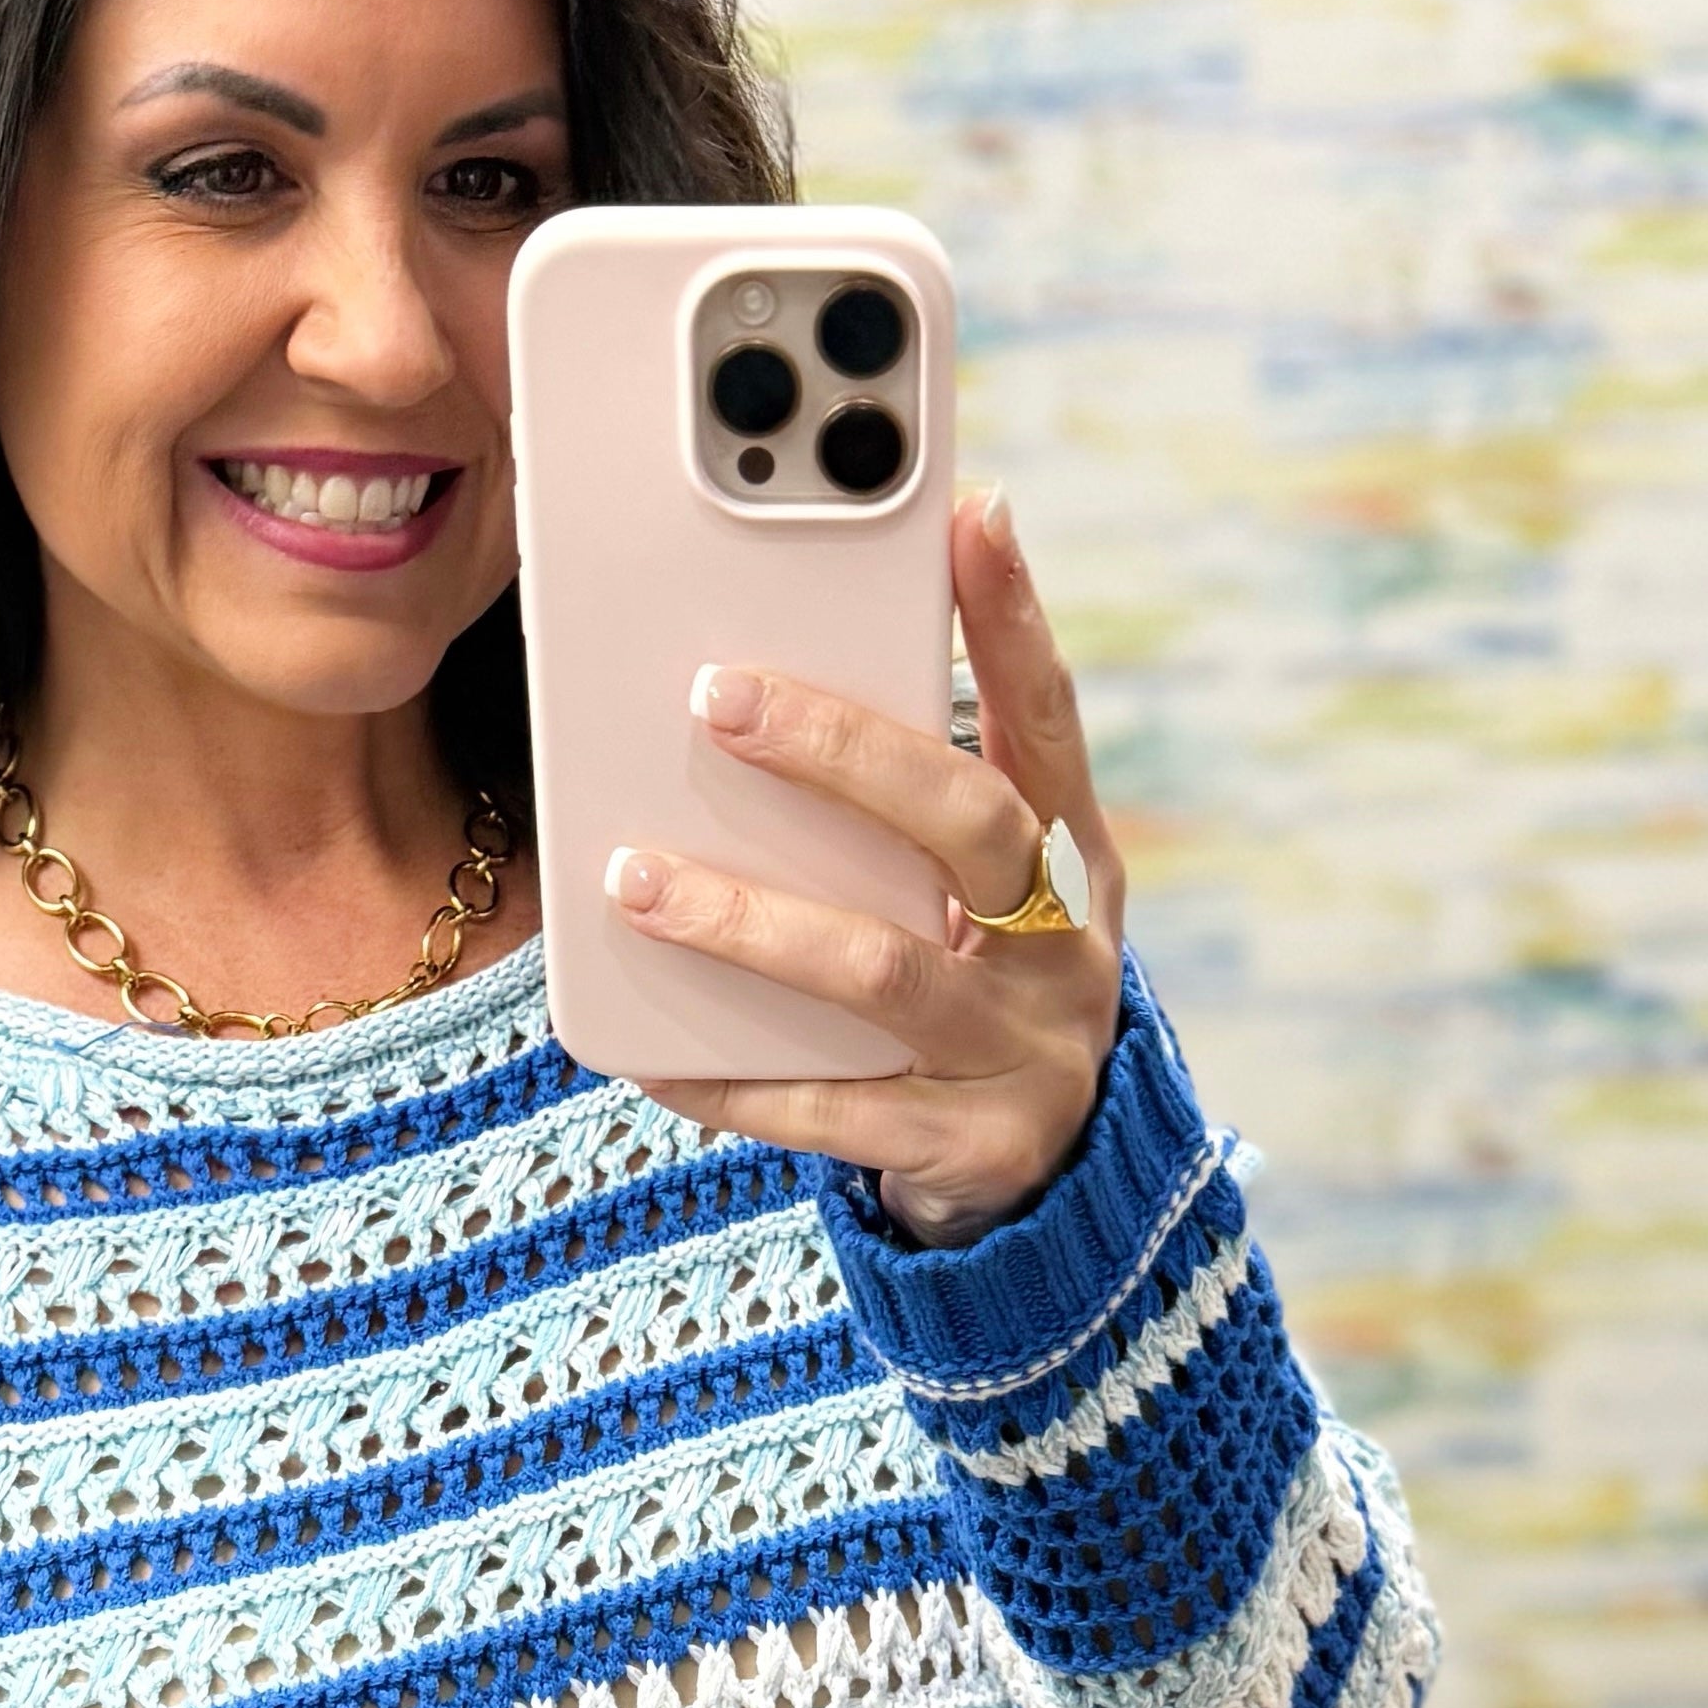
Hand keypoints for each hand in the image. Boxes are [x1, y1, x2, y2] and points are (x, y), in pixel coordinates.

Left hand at [607, 486, 1126, 1246]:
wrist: (1057, 1195)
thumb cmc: (977, 998)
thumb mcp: (982, 902)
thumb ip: (910, 811)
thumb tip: (769, 676)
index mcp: (1072, 862)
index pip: (1048, 722)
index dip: (1016, 620)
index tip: (970, 513)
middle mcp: (1064, 949)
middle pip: (969, 826)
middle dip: (842, 754)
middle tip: (718, 697)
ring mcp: (1022, 1054)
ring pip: (880, 973)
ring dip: (747, 921)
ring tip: (634, 880)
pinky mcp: (966, 1151)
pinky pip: (828, 1111)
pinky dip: (729, 1078)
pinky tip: (644, 1049)